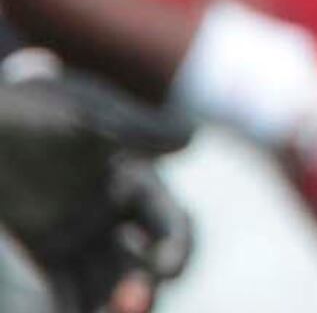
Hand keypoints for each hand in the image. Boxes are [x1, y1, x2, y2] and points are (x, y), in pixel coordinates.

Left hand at [0, 50, 191, 312]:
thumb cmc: (37, 110)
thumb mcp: (87, 115)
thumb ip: (137, 128)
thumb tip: (192, 138)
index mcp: (136, 181)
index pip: (170, 225)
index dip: (178, 248)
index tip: (170, 269)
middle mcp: (115, 213)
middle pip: (141, 265)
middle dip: (142, 289)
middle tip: (132, 308)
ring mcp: (79, 233)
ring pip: (105, 283)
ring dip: (111, 305)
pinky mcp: (45, 248)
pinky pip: (62, 288)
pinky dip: (69, 307)